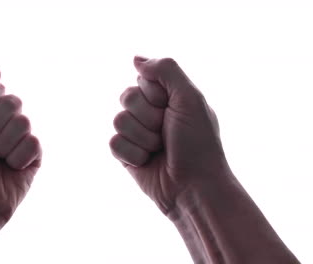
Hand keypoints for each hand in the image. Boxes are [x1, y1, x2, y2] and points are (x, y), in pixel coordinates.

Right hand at [110, 57, 227, 213]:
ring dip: (143, 138)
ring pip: (118, 120)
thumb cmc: (198, 144)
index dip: (155, 94)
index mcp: (167, 97)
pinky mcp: (125, 154)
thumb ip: (165, 70)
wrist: (193, 186)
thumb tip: (135, 58)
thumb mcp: (190, 98)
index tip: (172, 109)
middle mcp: (149, 112)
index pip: (142, 79)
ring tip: (159, 149)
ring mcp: (136, 133)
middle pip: (126, 97)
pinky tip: (147, 162)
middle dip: (148, 117)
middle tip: (167, 132)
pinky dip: (132, 154)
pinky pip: (113, 142)